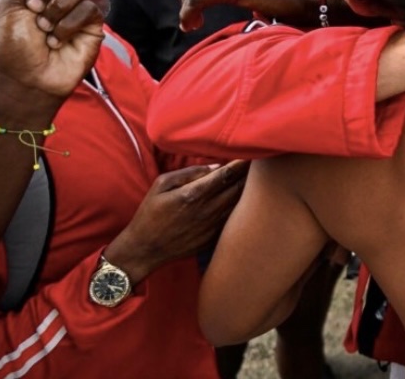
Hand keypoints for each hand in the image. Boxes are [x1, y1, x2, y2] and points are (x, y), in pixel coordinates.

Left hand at [0, 0, 103, 100]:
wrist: (29, 79)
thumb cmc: (13, 47)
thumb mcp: (4, 9)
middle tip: (35, 6)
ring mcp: (77, 3)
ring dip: (58, 7)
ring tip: (45, 27)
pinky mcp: (93, 21)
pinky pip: (89, 8)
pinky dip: (68, 26)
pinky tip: (58, 40)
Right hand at [104, 160, 249, 283]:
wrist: (144, 250)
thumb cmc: (149, 214)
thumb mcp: (160, 185)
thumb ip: (188, 173)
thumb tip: (214, 167)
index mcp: (193, 194)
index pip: (226, 175)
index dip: (241, 163)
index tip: (250, 154)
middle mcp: (206, 210)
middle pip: (238, 188)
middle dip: (249, 175)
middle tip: (259, 164)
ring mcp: (212, 226)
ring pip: (240, 205)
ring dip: (250, 191)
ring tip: (258, 179)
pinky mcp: (213, 238)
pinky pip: (233, 219)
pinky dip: (242, 209)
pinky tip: (248, 202)